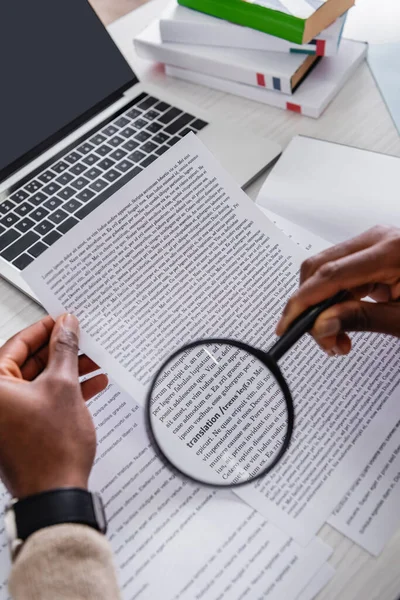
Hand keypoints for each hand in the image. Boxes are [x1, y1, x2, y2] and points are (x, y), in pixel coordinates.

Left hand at [0, 314, 107, 497]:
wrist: (56, 495)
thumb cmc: (50, 451)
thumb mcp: (64, 386)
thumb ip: (64, 350)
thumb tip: (66, 326)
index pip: (17, 344)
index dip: (45, 328)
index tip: (63, 319)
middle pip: (29, 362)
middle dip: (60, 350)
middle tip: (81, 338)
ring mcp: (9, 417)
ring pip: (40, 381)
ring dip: (68, 370)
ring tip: (94, 361)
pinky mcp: (24, 429)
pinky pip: (44, 399)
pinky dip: (67, 391)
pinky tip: (91, 384)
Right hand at [276, 226, 399, 355]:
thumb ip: (361, 319)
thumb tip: (321, 324)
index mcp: (390, 250)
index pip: (329, 274)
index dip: (302, 301)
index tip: (287, 325)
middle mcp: (378, 240)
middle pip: (320, 267)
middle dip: (310, 307)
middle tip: (324, 342)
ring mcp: (375, 244)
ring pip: (326, 271)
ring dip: (322, 306)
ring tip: (338, 339)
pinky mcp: (374, 253)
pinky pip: (341, 273)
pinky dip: (335, 299)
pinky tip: (344, 321)